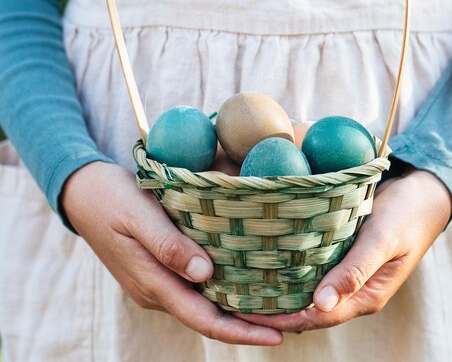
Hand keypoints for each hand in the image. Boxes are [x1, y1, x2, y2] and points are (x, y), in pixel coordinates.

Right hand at [61, 161, 282, 345]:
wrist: (82, 192)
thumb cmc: (112, 198)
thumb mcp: (138, 216)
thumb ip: (168, 246)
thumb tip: (205, 275)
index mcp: (153, 283)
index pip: (204, 319)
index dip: (241, 332)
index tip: (278, 334)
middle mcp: (159, 291)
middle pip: (212, 319)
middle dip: (252, 325)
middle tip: (296, 320)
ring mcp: (160, 283)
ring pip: (207, 306)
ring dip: (243, 311)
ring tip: (283, 306)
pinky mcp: (163, 270)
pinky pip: (200, 290)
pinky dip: (228, 292)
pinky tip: (251, 283)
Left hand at [236, 168, 450, 331]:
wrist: (424, 193)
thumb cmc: (407, 215)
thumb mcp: (383, 240)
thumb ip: (355, 271)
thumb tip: (319, 305)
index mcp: (365, 297)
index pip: (315, 318)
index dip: (281, 318)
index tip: (246, 310)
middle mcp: (352, 291)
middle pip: (306, 309)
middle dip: (273, 308)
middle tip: (234, 294)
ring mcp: (347, 274)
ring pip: (307, 290)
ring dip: (279, 289)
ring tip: (243, 278)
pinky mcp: (342, 256)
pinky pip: (312, 268)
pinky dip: (290, 268)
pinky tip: (268, 257)